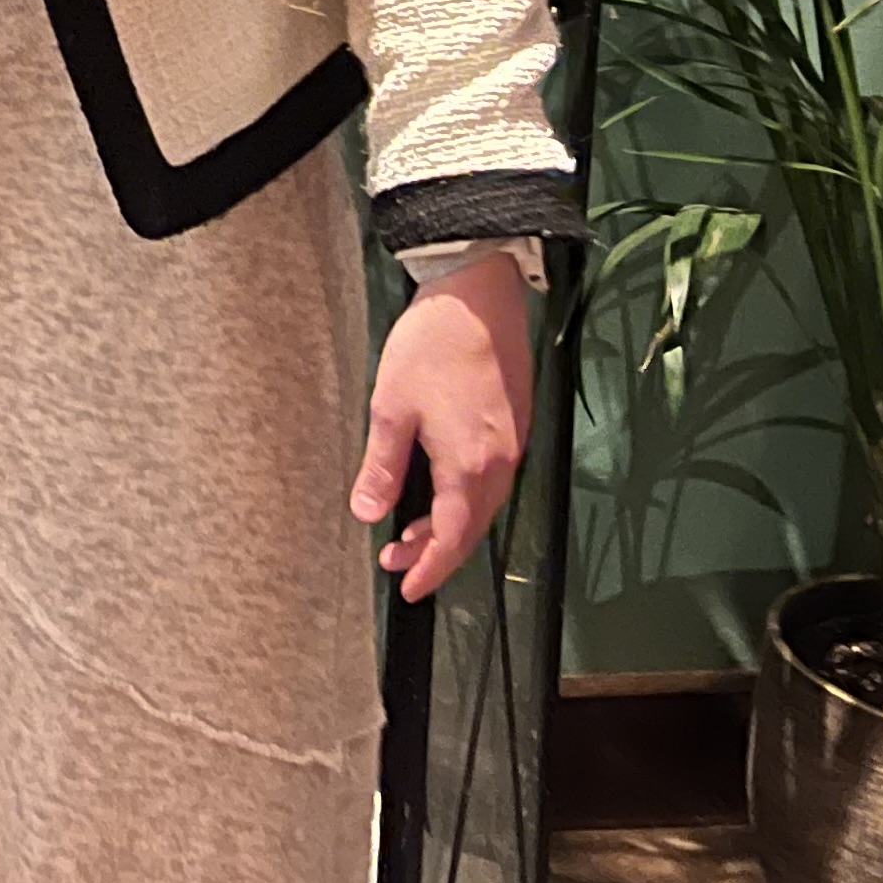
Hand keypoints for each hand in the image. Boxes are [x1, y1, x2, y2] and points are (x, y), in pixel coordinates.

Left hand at [351, 249, 532, 598]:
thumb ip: (382, 467)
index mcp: (471, 464)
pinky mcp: (514, 424)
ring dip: (448, 525)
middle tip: (395, 562)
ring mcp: (513, 444)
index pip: (453, 538)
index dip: (430, 568)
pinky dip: (464, 497)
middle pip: (471, 527)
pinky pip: (491, 480)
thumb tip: (368, 513)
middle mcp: (501, 462)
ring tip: (409, 532)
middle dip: (434, 552)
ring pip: (482, 505)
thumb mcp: (391, 407)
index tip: (408, 589)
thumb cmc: (433, 344)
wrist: (480, 294)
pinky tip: (439, 491)